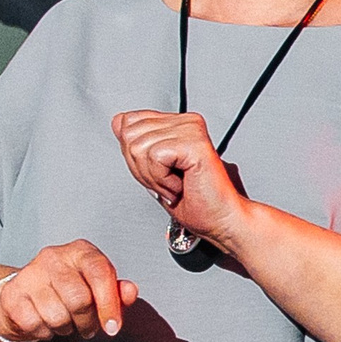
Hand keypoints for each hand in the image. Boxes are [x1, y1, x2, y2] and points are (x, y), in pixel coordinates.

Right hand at [0, 240, 136, 341]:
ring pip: (57, 316)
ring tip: (64, 322)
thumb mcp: (97, 289)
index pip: (100, 272)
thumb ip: (117, 291)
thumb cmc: (69, 292)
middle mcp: (53, 256)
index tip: (113, 327)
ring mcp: (30, 274)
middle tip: (86, 326)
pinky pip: (36, 325)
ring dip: (65, 329)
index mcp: (80, 251)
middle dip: (87, 322)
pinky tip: (44, 323)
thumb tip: (131, 292)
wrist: (24, 297)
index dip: (110, 304)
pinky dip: (45, 333)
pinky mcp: (12, 294)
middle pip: (79, 300)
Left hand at [111, 109, 244, 251]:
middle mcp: (185, 121)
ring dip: (154, 177)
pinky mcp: (194, 141)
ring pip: (139, 147)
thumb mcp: (152, 171)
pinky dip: (163, 180)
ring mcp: (191, 128)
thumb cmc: (195, 202)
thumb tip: (119, 123)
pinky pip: (155, 157)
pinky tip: (181, 184)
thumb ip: (135, 143)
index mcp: (176, 123)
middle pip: (129, 134)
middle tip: (168, 181)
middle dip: (141, 168)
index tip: (160, 173)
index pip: (127, 122)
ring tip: (176, 184)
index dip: (133, 156)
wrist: (221, 220)